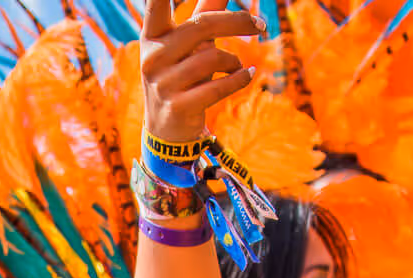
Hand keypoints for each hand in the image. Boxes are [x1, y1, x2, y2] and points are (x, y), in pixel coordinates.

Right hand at [141, 0, 263, 146]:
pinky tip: (249, 75)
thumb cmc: (182, 74)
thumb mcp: (189, 43)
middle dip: (239, 22)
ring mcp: (162, 84)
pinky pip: (219, 86)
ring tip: (236, 67)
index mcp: (152, 36)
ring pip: (213, 58)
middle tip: (260, 25)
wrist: (168, 129)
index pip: (155, 4)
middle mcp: (153, 57)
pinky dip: (240, 79)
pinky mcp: (177, 106)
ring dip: (234, 61)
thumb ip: (207, 11)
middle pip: (204, 26)